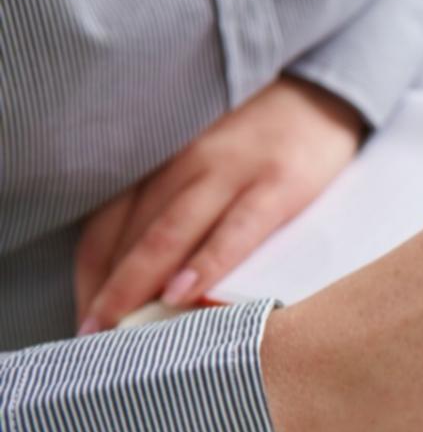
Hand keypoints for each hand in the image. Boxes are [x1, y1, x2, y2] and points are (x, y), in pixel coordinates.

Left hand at [75, 76, 363, 332]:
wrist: (328, 93)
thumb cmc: (265, 137)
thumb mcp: (208, 159)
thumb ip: (178, 204)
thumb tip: (153, 280)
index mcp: (165, 162)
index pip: (108, 223)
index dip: (90, 274)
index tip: (85, 315)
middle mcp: (187, 163)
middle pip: (131, 233)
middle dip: (107, 290)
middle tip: (90, 338)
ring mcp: (232, 171)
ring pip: (169, 233)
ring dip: (139, 284)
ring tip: (121, 328)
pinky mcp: (279, 184)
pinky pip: (235, 229)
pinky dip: (208, 261)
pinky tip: (186, 292)